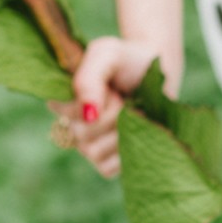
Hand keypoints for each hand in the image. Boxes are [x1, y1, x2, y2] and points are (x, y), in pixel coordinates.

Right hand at [48, 36, 160, 178]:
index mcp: (61, 97)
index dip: (94, 101)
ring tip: (130, 113)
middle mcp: (70, 123)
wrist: (160, 70)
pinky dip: (125, 152)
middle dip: (112, 114)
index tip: (109, 86)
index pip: (65, 113)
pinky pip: (107, 169)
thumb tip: (87, 115)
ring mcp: (87, 145)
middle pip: (82, 135)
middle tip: (123, 97)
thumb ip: (90, 77)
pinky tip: (134, 133)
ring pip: (94, 153)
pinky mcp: (107, 161)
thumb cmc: (128, 59)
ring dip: (120, 132)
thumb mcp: (107, 53)